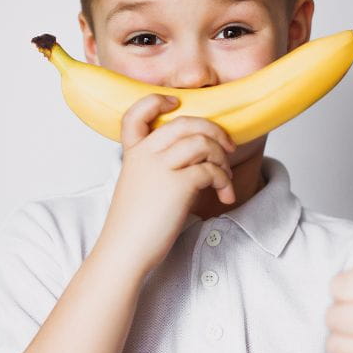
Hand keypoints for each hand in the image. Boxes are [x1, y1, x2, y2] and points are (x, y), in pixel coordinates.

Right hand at [96, 93, 236, 275]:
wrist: (125, 250)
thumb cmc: (134, 225)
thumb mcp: (138, 186)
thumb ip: (157, 167)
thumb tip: (195, 162)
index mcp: (133, 153)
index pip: (136, 114)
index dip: (156, 101)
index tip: (175, 102)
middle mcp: (145, 154)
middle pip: (185, 123)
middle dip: (213, 130)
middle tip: (228, 146)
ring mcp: (161, 167)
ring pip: (202, 143)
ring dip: (222, 159)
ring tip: (224, 179)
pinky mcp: (177, 185)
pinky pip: (210, 169)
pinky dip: (223, 181)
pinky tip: (224, 196)